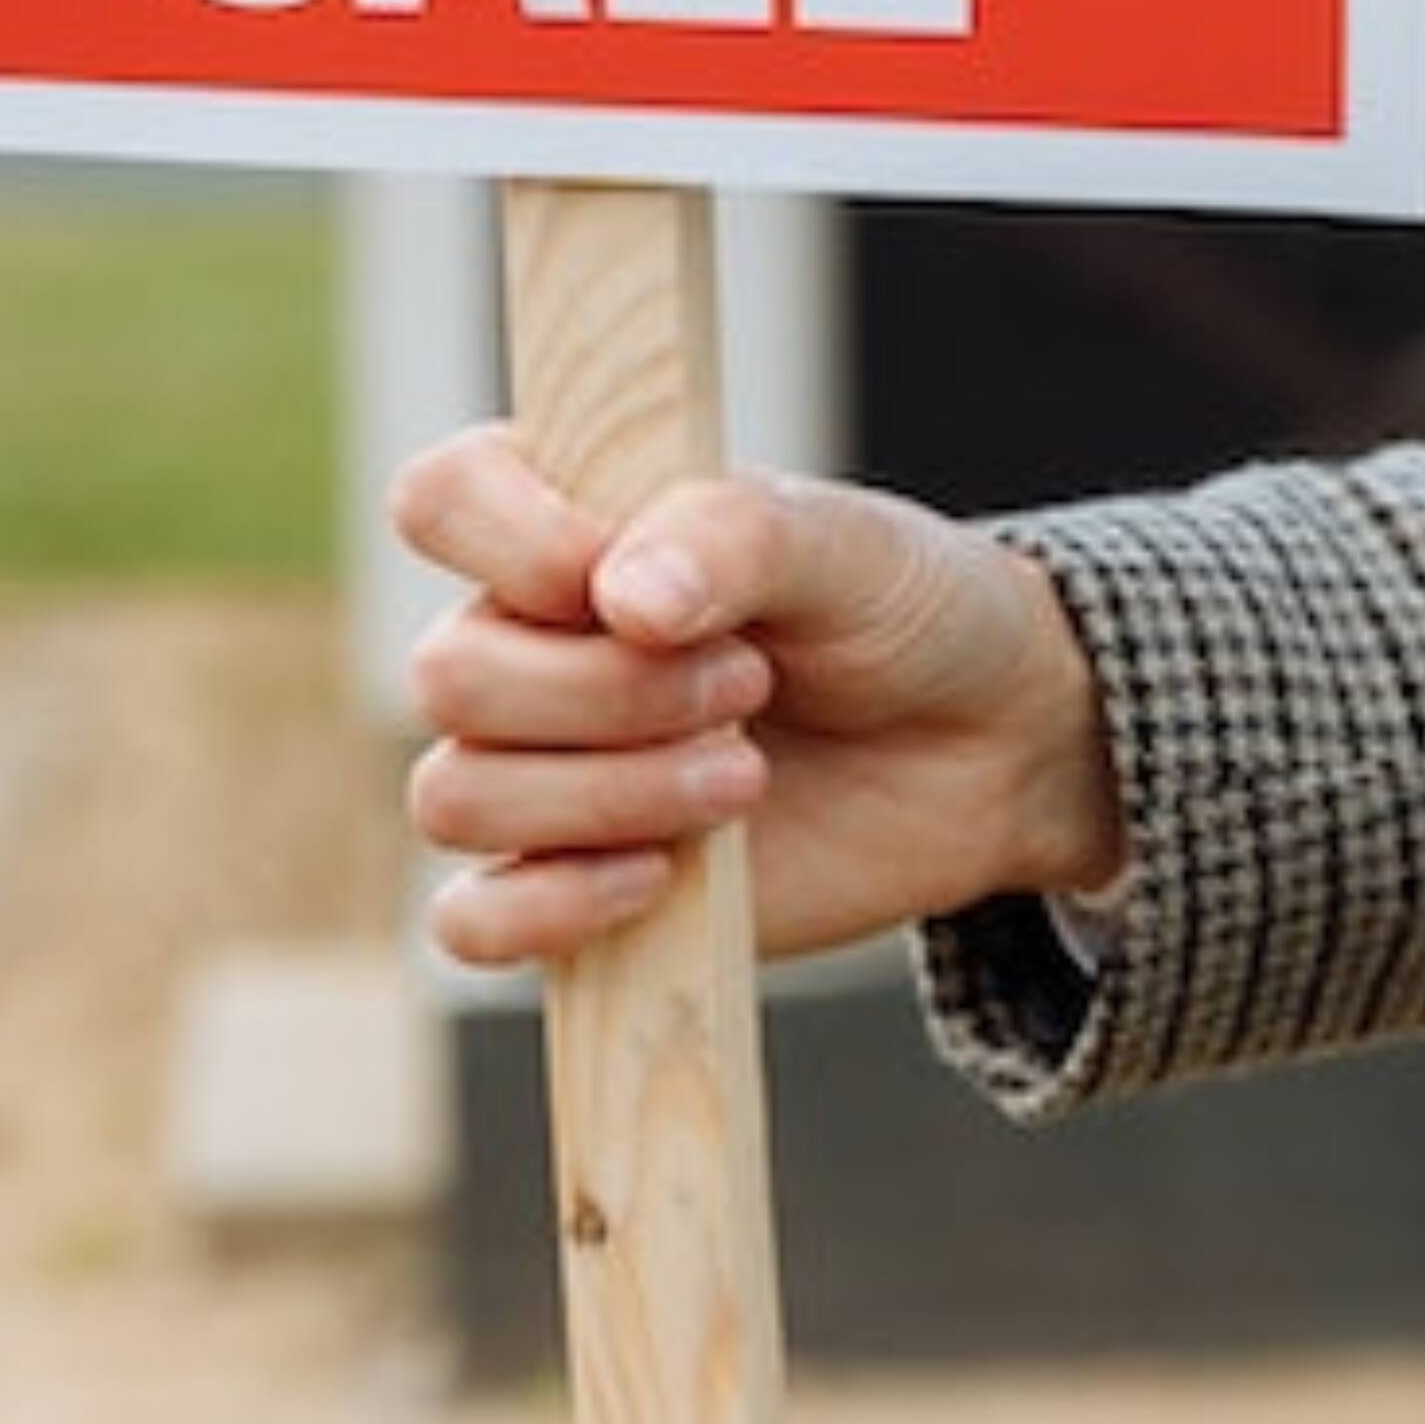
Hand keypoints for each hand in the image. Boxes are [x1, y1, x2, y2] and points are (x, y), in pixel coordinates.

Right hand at [391, 425, 1124, 966]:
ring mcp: (537, 768)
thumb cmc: (903, 614)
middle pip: (447, 676)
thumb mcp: (849, 545)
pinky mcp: (567, 884)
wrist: (984, 747)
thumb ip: (735, 537)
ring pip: (456, 798)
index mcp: (565, 520)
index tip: (639, 581)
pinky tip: (659, 879)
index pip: (440, 499)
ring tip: (747, 773)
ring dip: (608, 795)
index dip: (520, 546)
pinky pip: (470, 924)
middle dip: (608, 692)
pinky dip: (552, 908)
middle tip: (752, 683)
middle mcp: (525, 642)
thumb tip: (622, 596)